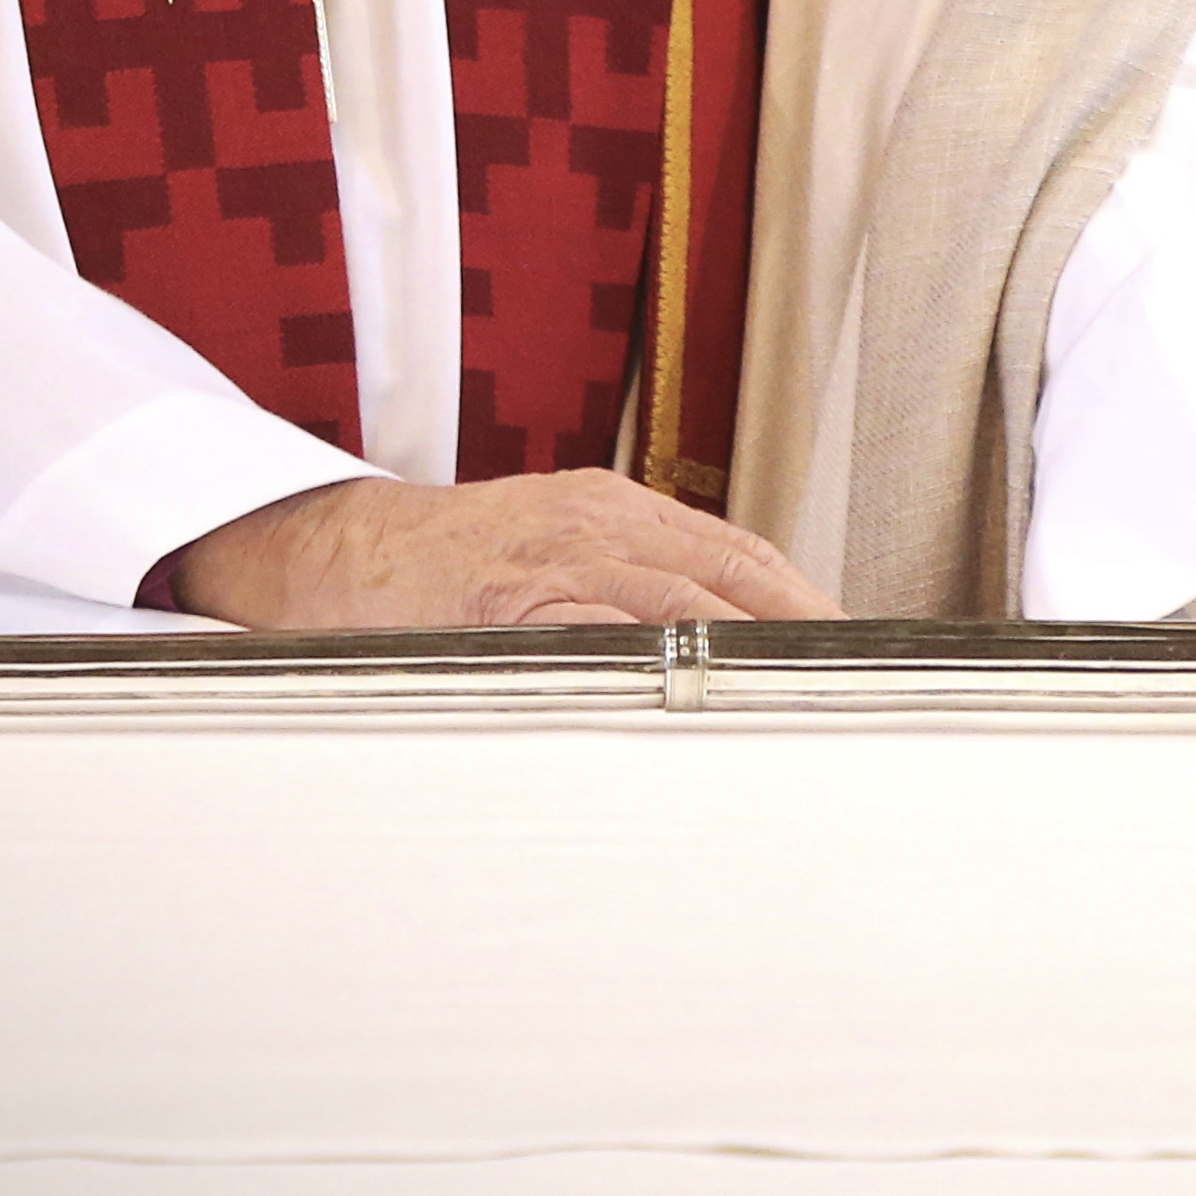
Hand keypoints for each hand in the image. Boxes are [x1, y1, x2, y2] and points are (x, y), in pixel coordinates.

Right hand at [166, 468, 840, 629]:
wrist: (339, 551)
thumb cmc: (449, 564)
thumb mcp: (552, 548)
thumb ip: (625, 586)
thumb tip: (715, 644)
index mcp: (617, 510)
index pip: (737, 550)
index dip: (802, 596)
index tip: (855, 640)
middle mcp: (598, 522)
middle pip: (729, 568)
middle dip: (800, 619)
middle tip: (856, 670)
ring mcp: (555, 557)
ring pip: (677, 594)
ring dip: (748, 639)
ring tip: (802, 684)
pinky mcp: (508, 598)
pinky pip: (593, 624)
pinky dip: (651, 652)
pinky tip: (693, 682)